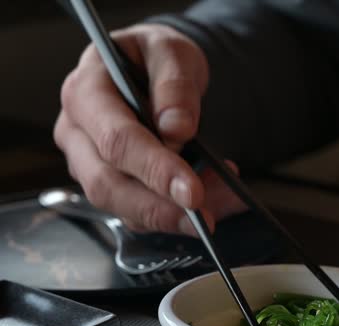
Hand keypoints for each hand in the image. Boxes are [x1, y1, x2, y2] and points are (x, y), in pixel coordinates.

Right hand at [55, 24, 243, 234]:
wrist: (152, 70)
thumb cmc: (154, 58)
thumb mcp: (172, 52)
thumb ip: (175, 84)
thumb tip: (176, 128)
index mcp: (85, 92)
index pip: (116, 140)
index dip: (154, 168)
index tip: (191, 190)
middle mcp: (77, 131)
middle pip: (107, 184)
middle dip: (159, 206)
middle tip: (204, 215)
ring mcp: (87, 162)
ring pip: (120, 206)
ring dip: (170, 216)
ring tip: (217, 208)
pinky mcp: (108, 183)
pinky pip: (137, 212)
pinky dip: (173, 216)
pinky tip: (211, 204)